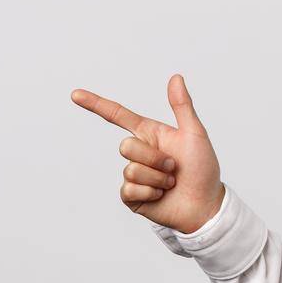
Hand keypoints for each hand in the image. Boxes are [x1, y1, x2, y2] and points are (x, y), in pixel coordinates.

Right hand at [70, 73, 224, 233]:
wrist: (206, 204)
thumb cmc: (203, 169)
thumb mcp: (195, 134)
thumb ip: (182, 106)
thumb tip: (176, 77)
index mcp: (150, 134)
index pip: (118, 116)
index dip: (96, 104)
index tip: (75, 95)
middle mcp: (140, 153)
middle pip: (126, 146)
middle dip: (155, 158)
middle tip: (174, 167)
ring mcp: (134, 175)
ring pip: (131, 170)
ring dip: (157, 178)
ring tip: (171, 182)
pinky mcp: (132, 196)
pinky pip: (129, 189)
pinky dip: (151, 192)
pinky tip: (162, 195)